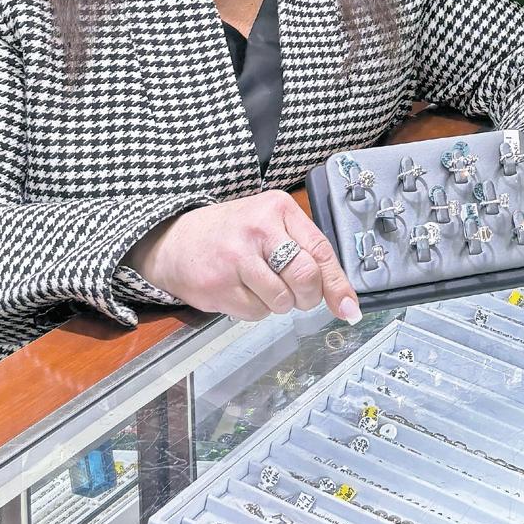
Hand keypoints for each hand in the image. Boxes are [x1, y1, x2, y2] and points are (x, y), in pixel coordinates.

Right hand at [124, 190, 360, 323]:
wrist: (174, 241)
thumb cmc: (233, 235)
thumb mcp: (272, 226)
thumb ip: (308, 254)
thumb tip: (346, 303)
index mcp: (278, 209)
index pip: (321, 250)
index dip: (338, 285)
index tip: (349, 308)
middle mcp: (258, 229)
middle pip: (305, 278)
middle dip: (307, 297)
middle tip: (296, 294)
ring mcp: (235, 258)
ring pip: (281, 301)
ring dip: (278, 303)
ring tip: (260, 284)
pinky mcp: (217, 286)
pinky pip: (256, 314)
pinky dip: (255, 309)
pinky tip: (240, 290)